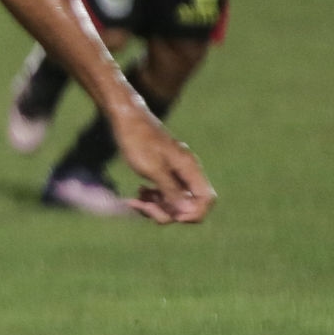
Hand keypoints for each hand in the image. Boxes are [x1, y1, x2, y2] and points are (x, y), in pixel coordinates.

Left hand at [111, 104, 214, 223]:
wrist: (126, 119)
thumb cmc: (138, 140)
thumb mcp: (153, 168)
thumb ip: (171, 190)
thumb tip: (187, 211)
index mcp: (189, 168)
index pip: (207, 199)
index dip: (193, 213)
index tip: (171, 215)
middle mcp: (186, 172)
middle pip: (187, 206)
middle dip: (166, 212)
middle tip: (143, 206)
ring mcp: (175, 173)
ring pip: (173, 203)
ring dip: (155, 207)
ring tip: (135, 201)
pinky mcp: (163, 174)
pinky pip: (163, 195)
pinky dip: (151, 200)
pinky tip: (137, 194)